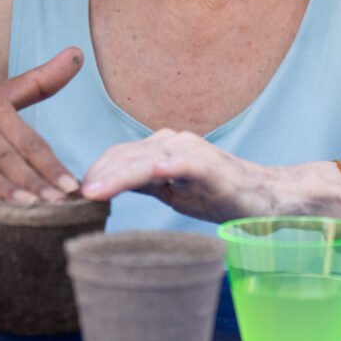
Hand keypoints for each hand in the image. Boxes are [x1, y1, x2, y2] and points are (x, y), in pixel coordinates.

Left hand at [79, 130, 275, 223]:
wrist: (266, 199)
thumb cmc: (220, 195)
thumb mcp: (174, 192)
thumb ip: (145, 183)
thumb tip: (108, 185)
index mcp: (164, 147)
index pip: (120, 154)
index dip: (96, 171)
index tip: (75, 192)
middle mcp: (175, 141)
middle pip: (126, 154)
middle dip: (98, 174)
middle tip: (74, 196)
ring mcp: (193, 151)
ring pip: (145, 158)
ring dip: (117, 174)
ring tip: (93, 192)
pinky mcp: (211, 166)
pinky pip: (181, 164)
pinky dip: (160, 169)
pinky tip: (143, 176)